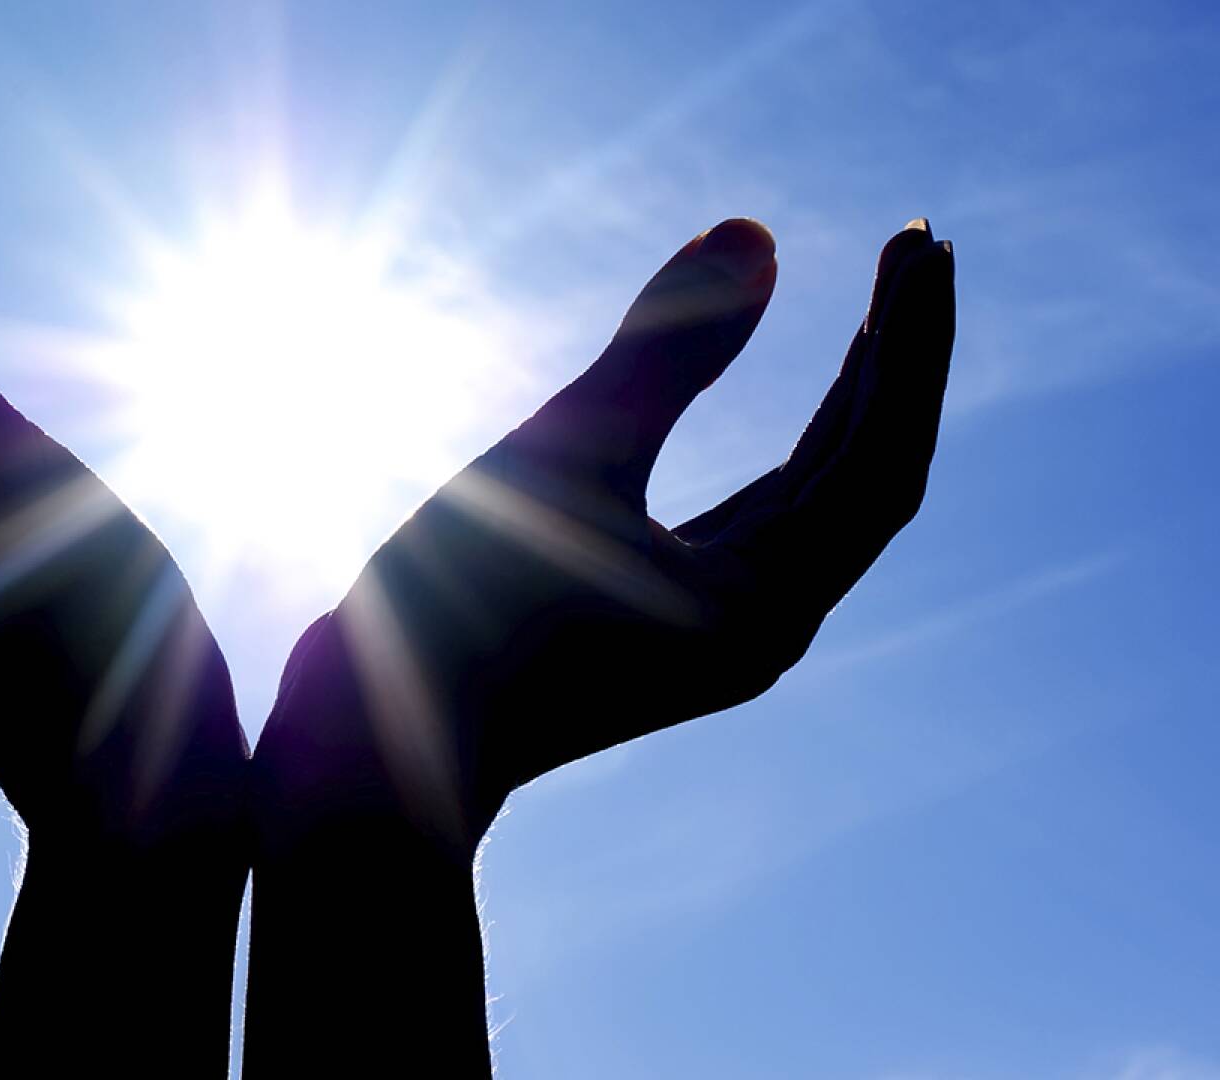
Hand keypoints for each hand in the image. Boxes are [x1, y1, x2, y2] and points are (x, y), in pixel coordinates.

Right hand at [256, 217, 954, 854]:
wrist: (370, 754)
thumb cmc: (459, 611)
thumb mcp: (565, 458)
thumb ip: (662, 349)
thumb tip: (757, 234)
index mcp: (761, 609)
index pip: (882, 458)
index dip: (913, 343)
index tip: (921, 238)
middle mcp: (758, 629)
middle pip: (868, 479)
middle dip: (898, 360)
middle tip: (920, 244)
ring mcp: (714, 631)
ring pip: (816, 505)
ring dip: (850, 404)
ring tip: (879, 309)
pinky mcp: (665, 621)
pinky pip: (761, 524)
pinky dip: (787, 454)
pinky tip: (792, 407)